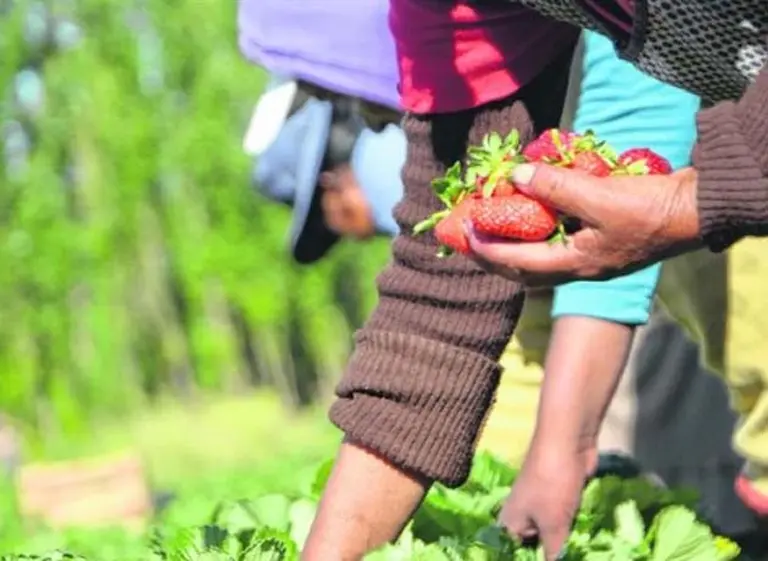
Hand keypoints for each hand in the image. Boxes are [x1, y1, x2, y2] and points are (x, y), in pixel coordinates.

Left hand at [465, 163, 702, 286]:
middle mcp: (577, 266)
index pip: (517, 263)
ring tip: (491, 224)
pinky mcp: (599, 241)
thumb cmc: (650, 209)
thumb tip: (517, 174)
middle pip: (523, 268)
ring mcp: (589, 256)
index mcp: (574, 265)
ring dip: (513, 242)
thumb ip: (556, 187)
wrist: (694, 210)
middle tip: (469, 235)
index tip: (464, 233)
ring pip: (538, 255)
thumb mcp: (600, 197)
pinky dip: (538, 227)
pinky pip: (557, 238)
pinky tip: (530, 209)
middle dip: (493, 254)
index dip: (487, 249)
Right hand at [499, 441, 596, 560]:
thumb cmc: (552, 483)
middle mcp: (523, 518)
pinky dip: (577, 533)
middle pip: (535, 549)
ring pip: (555, 537)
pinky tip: (591, 546)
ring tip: (585, 555)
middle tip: (574, 558)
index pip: (512, 554)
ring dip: (569, 546)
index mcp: (510, 525)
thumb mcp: (553, 526)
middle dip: (553, 555)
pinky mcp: (563, 501)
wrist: (568, 441)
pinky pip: (568, 524)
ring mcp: (544, 508)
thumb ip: (555, 555)